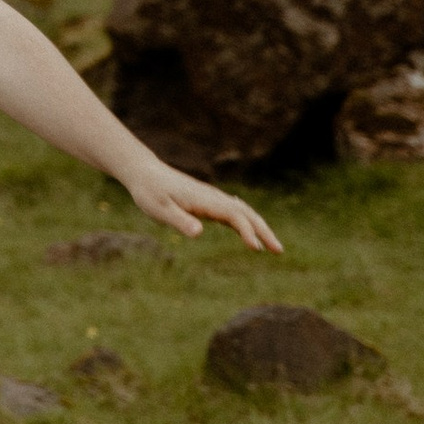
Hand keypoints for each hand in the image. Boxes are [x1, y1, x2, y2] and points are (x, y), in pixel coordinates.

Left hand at [124, 161, 283, 253]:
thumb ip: (179, 220)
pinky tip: (250, 231)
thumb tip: (199, 232)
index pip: (234, 215)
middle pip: (246, 213)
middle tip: (279, 251)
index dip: (247, 231)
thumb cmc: (149, 192)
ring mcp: (212, 198)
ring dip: (259, 227)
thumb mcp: (159, 209)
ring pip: (243, 211)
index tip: (256, 248)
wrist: (144, 172)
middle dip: (264, 231)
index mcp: (205, 200)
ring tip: (272, 246)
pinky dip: (247, 221)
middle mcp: (213, 197)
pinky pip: (233, 211)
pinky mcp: (207, 201)